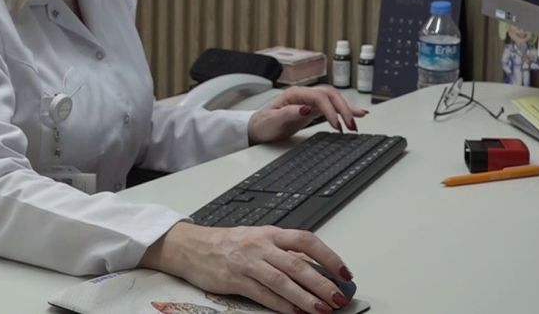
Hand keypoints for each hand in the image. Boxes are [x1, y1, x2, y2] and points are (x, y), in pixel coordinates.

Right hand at [140, 222, 353, 313]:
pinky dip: (281, 305)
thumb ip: (285, 252)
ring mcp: (248, 263)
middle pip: (297, 264)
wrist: (194, 247)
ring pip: (282, 281)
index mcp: (271, 233)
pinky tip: (295, 313)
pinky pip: (263, 294)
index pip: (307, 241)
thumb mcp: (260, 239)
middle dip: (321, 283)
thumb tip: (317, 269)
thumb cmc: (231, 243)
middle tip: (338, 297)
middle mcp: (261, 245)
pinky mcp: (235, 280)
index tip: (345, 273)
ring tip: (322, 309)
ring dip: (304, 297)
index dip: (329, 257)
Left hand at [247, 86, 368, 144]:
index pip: (319, 98)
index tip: (337, 125)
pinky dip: (344, 110)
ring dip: (346, 108)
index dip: (330, 110)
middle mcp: (304, 94)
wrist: (257, 129)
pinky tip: (355, 114)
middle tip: (351, 125)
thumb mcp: (272, 121)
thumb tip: (305, 108)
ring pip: (333, 99)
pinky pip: (331, 106)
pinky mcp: (312, 109)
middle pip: (330, 95)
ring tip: (358, 120)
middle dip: (343, 109)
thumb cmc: (263, 124)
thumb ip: (288, 113)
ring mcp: (309, 100)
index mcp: (294, 94)